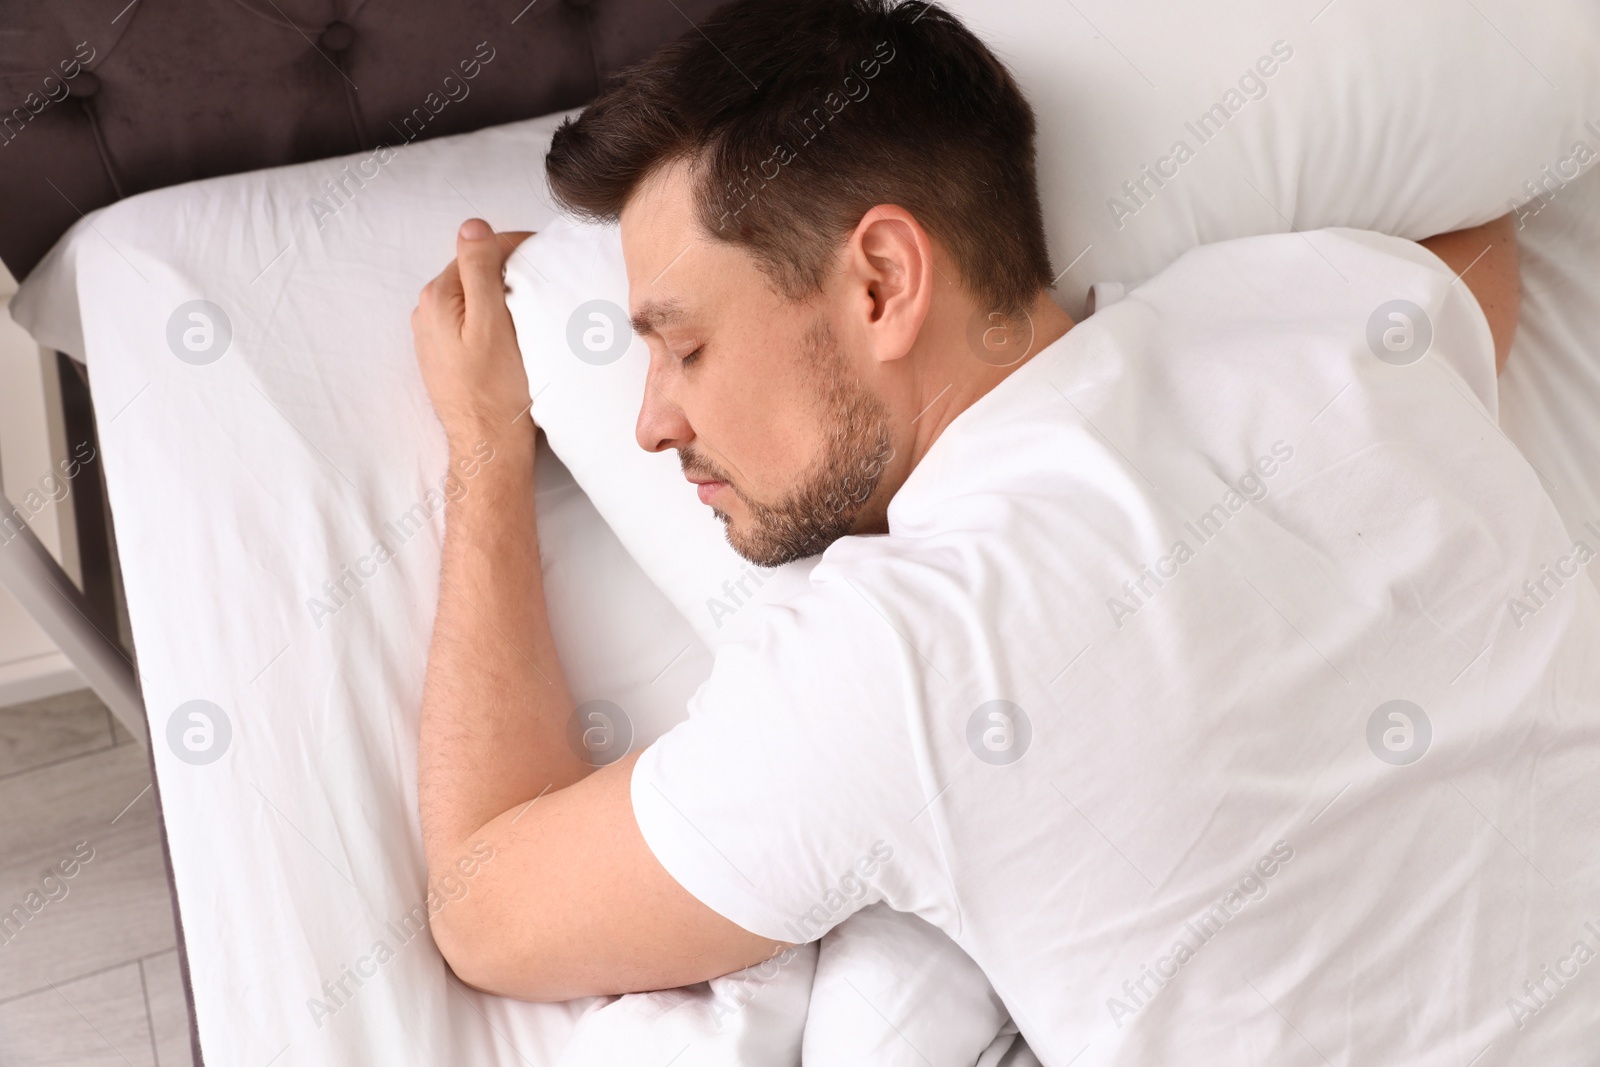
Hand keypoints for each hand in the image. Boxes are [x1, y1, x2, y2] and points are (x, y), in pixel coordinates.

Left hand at [412, 219, 536, 447]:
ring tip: (530, 310)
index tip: (547, 255)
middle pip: (473, 273)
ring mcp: (433, 335)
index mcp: (438, 296)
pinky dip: (491, 319)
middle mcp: (427, 312)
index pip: (478, 250)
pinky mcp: (445, 355)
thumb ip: (479, 270)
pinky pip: (469, 322)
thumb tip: (472, 225)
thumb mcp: (491, 321)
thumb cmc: (496, 389)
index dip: (515, 248)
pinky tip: (511, 335)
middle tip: (543, 284)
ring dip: (499, 297)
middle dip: (506, 272)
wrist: (487, 443)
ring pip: (472, 298)